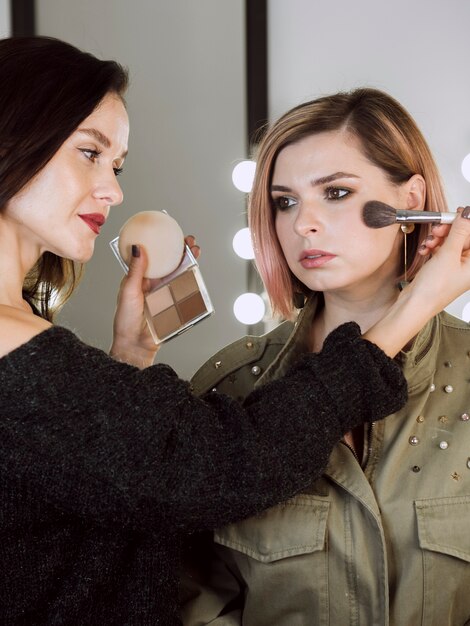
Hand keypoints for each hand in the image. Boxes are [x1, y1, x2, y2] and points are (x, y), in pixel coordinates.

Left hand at [110, 235, 199, 367]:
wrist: (135, 345)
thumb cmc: (125, 322)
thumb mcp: (128, 292)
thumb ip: (135, 270)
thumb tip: (136, 248)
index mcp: (140, 278)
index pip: (153, 257)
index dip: (162, 244)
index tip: (169, 233)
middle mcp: (154, 284)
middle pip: (171, 263)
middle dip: (181, 251)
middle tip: (189, 242)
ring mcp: (166, 294)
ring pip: (180, 274)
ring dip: (189, 263)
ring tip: (195, 254)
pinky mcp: (175, 305)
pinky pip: (185, 291)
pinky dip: (192, 282)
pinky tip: (195, 274)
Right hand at [364, 207, 469, 357]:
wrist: (415, 304)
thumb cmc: (434, 289)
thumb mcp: (448, 254)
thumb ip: (459, 231)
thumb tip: (467, 213)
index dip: (466, 223)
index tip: (456, 213)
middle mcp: (468, 265)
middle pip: (463, 237)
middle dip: (449, 231)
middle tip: (438, 229)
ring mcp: (455, 266)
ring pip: (450, 242)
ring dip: (438, 239)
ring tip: (429, 243)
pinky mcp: (443, 267)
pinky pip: (441, 250)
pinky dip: (433, 247)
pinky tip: (425, 250)